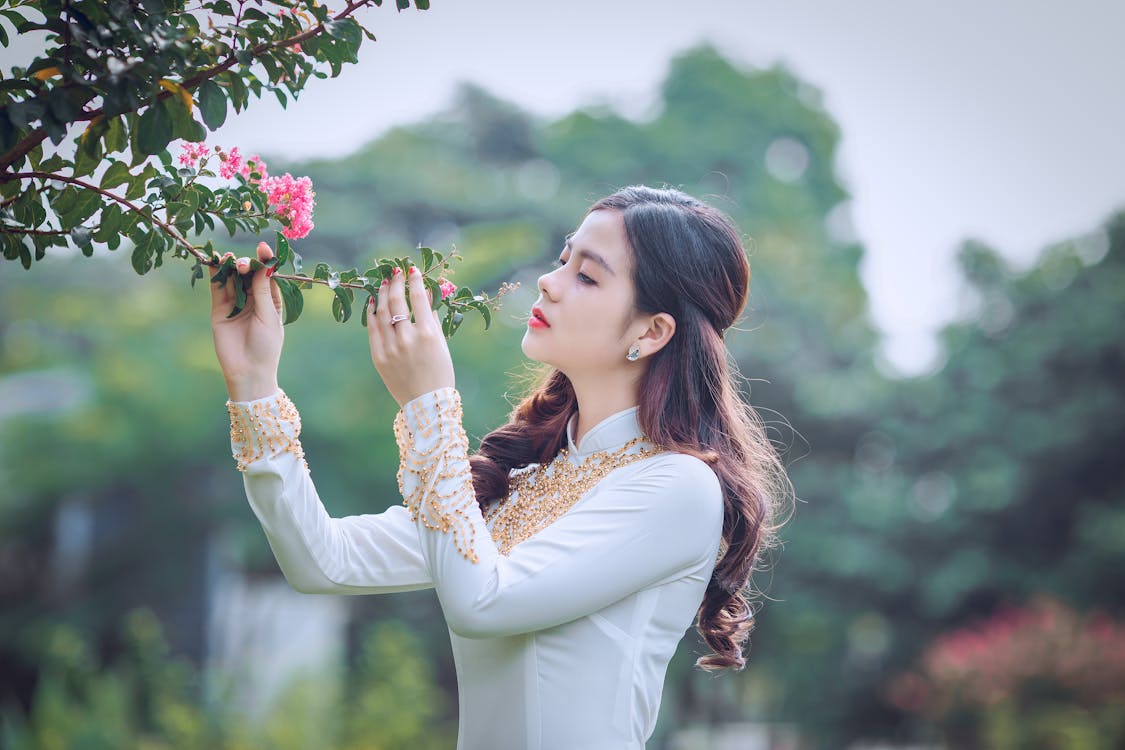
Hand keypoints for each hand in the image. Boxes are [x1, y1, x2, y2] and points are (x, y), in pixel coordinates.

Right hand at [209, 242, 283, 400]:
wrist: (248, 370)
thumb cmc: (266, 345)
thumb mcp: (268, 315)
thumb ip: (263, 290)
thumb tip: (265, 265)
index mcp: (271, 300)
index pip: (267, 275)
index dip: (265, 261)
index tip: (263, 247)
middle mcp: (253, 299)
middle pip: (248, 274)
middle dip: (246, 265)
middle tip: (242, 264)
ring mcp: (235, 303)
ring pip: (232, 278)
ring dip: (230, 266)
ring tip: (227, 258)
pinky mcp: (219, 309)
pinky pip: (217, 288)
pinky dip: (216, 275)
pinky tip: (215, 262)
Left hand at [366, 266, 454, 406]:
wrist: (426, 403)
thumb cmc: (439, 372)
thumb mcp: (441, 343)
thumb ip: (432, 317)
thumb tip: (425, 294)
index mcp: (428, 334)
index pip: (418, 298)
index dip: (414, 280)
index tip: (412, 269)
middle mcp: (407, 339)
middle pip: (397, 301)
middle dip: (396, 283)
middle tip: (395, 271)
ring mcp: (391, 348)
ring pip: (382, 313)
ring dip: (383, 294)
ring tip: (384, 283)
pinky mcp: (379, 357)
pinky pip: (372, 329)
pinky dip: (372, 313)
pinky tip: (374, 302)